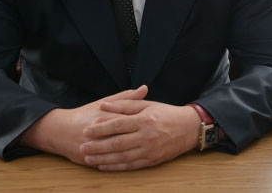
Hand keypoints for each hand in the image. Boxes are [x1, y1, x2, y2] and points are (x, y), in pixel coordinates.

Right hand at [20, 85, 147, 164]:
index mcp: (104, 116)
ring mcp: (93, 147)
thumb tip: (144, 88)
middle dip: (140, 139)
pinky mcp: (88, 159)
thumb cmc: (85, 114)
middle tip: (157, 140)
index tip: (158, 123)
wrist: (59, 130)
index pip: (127, 119)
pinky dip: (118, 164)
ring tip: (147, 152)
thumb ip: (126, 97)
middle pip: (123, 137)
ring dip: (131, 153)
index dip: (143, 122)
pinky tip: (131, 163)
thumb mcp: (104, 102)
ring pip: (114, 152)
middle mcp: (98, 132)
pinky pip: (106, 163)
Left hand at [78, 91, 199, 170]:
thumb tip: (104, 105)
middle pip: (117, 142)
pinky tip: (104, 165)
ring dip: (103, 158)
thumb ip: (125, 104)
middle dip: (97, 146)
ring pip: (122, 156)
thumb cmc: (167, 114)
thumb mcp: (148, 104)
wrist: (189, 128)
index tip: (86, 130)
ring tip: (88, 158)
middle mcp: (146, 136)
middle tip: (82, 147)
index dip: (100, 128)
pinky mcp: (152, 160)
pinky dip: (116, 167)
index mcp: (145, 120)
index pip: (118, 124)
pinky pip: (130, 165)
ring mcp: (149, 150)